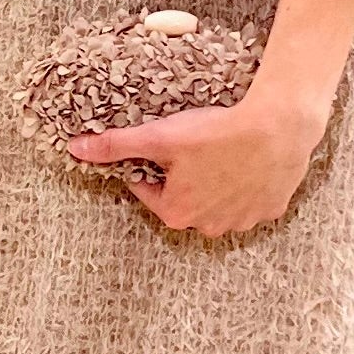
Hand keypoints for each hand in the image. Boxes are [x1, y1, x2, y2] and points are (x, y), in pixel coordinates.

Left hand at [67, 78, 327, 239]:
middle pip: (184, 199)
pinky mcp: (270, 209)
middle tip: (195, 146)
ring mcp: (242, 221)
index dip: (151, 164)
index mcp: (176, 212)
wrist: (278, 127)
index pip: (148, 189)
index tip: (165, 145)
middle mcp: (208, 226)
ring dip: (216, 184)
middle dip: (184, 177)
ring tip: (223, 152)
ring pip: (219, 202)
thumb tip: (75, 148)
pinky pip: (251, 200)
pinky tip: (248, 160)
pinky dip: (247, 184)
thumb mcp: (160, 136)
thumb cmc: (217, 133)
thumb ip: (116, 145)